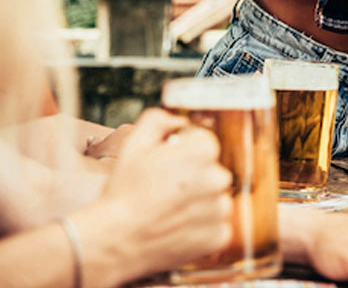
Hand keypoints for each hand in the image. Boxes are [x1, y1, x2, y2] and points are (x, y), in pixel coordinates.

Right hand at [78, 108, 232, 283]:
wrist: (114, 240)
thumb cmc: (123, 192)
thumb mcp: (134, 144)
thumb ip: (158, 120)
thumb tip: (178, 122)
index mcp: (202, 152)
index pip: (205, 143)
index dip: (184, 152)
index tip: (168, 165)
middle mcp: (218, 178)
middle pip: (211, 171)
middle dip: (193, 177)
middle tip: (166, 190)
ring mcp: (220, 209)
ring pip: (215, 198)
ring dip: (198, 203)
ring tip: (169, 210)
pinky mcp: (218, 235)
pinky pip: (216, 225)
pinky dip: (201, 228)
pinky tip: (177, 227)